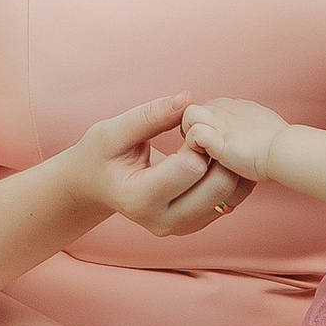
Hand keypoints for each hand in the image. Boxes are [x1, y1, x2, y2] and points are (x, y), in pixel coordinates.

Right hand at [67, 94, 250, 241]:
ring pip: (229, 197)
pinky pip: (229, 202)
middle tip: (206, 132)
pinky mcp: (194, 225)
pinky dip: (229, 177)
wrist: (96, 186)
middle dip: (218, 153)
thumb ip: (150, 116)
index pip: (191, 167)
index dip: (198, 138)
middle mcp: (162, 221)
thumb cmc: (101, 156)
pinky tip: (214, 158)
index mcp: (139, 199)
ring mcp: (180, 228)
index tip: (189, 123)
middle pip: (218, 187)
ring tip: (211, 144)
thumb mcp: (113, 131)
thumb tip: (187, 98)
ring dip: (228, 165)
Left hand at [182, 94, 282, 184]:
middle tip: (204, 151)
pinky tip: (208, 157)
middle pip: (191, 112)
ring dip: (190, 135)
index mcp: (231, 106)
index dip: (201, 128)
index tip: (208, 146)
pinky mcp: (219, 137)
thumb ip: (241, 129)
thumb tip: (240, 137)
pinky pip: (196, 133)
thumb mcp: (256, 129)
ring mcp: (220, 121)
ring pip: (188, 116)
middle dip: (191, 131)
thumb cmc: (276, 146)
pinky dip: (196, 146)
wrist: (286, 151)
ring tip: (203, 153)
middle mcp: (223, 108)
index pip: (202, 111)